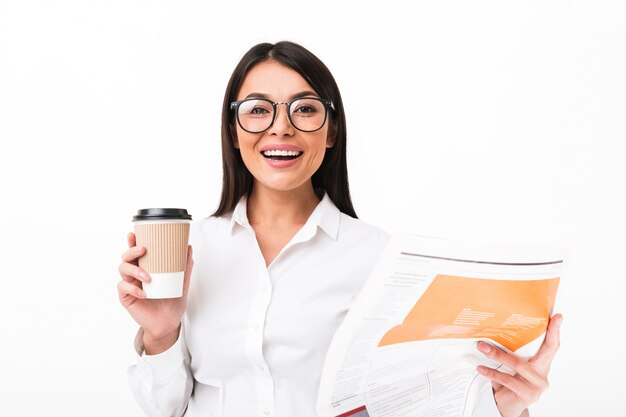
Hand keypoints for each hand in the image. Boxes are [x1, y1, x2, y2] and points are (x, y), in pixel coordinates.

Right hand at [117, 232, 193, 353]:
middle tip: (143, 250)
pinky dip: (133, 289)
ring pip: (123, 269)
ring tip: (149, 277)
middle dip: (131, 251)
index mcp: (146, 268)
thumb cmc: (172, 302)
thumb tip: (188, 247)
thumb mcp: (182, 282)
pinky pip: (123, 288)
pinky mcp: (126, 297)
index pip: (136, 252)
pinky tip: (144, 293)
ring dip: (135, 271)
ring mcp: (129, 285)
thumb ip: (185, 266)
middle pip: (126, 257)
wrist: (168, 323)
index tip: (133, 234)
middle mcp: (135, 274)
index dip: (132, 242)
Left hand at [476, 313, 561, 416]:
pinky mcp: (528, 395)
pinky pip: (508, 380)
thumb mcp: (512, 364)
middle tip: (523, 321)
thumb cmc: (509, 379)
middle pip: (543, 351)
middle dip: (532, 335)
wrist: (506, 404)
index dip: (555, 331)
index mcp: (542, 363)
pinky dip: (492, 372)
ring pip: (519, 365)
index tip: (558, 316)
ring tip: (482, 347)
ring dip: (497, 354)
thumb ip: (511, 351)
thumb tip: (492, 330)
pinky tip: (481, 368)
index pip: (552, 345)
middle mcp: (543, 373)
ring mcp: (538, 385)